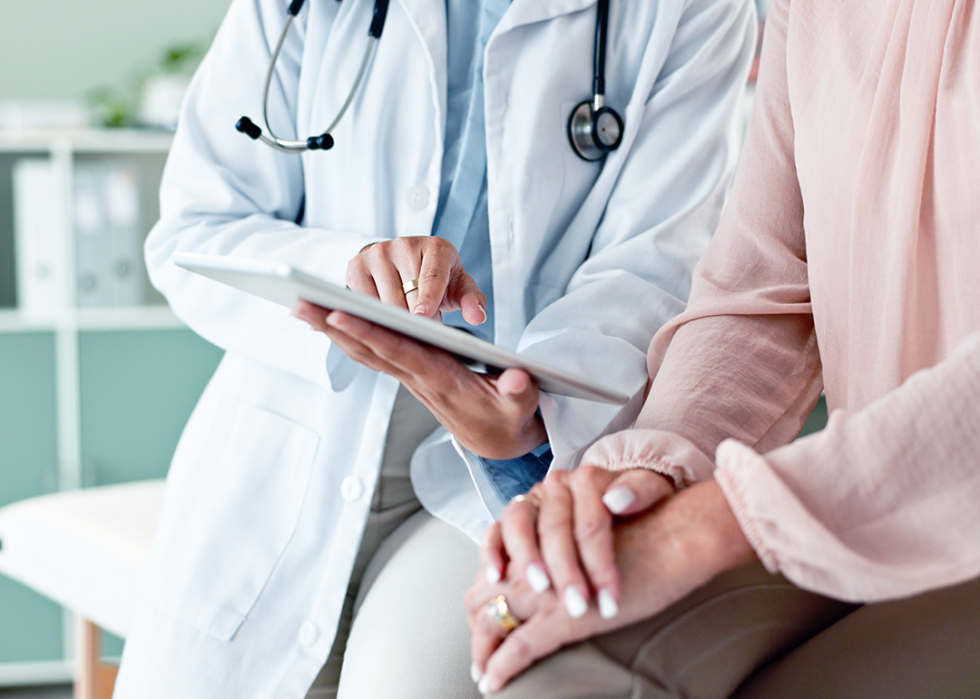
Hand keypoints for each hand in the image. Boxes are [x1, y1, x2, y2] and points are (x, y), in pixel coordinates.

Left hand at [293, 304, 545, 458]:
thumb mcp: (522, 408)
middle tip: (299, 304)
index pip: (400, 353)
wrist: (498, 441)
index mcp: (442, 380)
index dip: (370, 334)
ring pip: (364, 351)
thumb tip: (515, 379)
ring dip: (332, 331)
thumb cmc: (510, 418)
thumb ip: (520, 392)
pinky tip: (328, 322)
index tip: (339, 314)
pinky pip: (372, 353)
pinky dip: (348, 337)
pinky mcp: (410, 373)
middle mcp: (418, 378)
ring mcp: (410, 377)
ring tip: (301, 306)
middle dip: (334, 327)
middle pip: (369, 349)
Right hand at [348, 236, 486, 323]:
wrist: (405, 264)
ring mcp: (377, 253)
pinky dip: (373, 316)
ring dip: (395, 320)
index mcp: (436, 248)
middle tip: (423, 333)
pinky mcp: (356, 266)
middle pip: (407, 293)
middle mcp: (404, 245)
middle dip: (416, 320)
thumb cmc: (439, 279)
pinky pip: (363, 300)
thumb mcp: (459, 288)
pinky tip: (383, 319)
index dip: (428, 297)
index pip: (432, 276)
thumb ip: (472, 301)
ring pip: (384, 300)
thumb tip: (477, 316)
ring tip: (406, 325)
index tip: (423, 317)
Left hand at [467, 480, 756, 692]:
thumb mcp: (595, 534)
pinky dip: (502, 666)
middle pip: (482, 593)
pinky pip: (522, 645)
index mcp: (538, 532)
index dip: (484, 595)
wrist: (675, 534)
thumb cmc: (646, 535)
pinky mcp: (565, 615)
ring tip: (482, 671)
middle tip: (480, 652)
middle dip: (477, 626)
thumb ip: (569, 546)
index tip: (485, 619)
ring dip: (482, 649)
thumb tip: (557, 571)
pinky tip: (493, 682)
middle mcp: (534, 556)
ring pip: (493, 618)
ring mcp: (545, 586)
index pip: (493, 566)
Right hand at [480, 467, 674, 623]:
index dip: (601, 563)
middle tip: (577, 607)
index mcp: (588, 479)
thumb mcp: (654, 492)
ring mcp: (532, 500)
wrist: (620, 497)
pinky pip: (494, 530)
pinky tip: (498, 577)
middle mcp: (556, 486)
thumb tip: (617, 499)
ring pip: (519, 523)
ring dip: (527, 558)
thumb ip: (643, 490)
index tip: (611, 600)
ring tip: (540, 590)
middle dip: (566, 571)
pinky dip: (491, 552)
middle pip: (555, 526)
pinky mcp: (514, 517)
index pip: (592, 521)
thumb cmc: (638, 504)